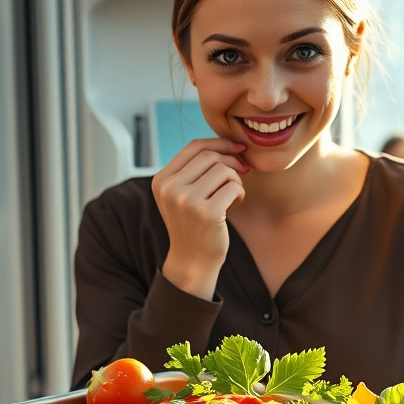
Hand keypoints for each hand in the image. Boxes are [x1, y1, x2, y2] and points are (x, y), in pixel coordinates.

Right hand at [152, 138, 248, 299]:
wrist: (192, 261)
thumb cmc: (194, 224)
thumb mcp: (182, 194)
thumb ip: (194, 169)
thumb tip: (228, 143)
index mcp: (161, 180)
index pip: (194, 147)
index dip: (219, 143)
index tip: (237, 149)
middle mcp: (169, 189)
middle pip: (210, 156)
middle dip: (232, 161)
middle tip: (242, 172)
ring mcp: (186, 201)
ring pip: (223, 170)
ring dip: (236, 179)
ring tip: (235, 193)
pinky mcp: (206, 214)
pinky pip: (233, 186)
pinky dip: (240, 192)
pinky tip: (237, 203)